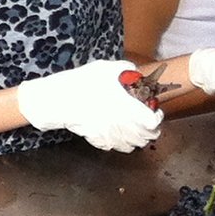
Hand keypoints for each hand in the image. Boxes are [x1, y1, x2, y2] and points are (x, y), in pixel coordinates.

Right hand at [13, 59, 162, 152]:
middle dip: (150, 129)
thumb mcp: (107, 68)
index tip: (154, 111)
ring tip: (134, 129)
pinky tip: (117, 133)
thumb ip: (127, 71)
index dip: (156, 117)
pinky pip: (116, 147)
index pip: (154, 122)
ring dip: (137, 138)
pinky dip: (121, 143)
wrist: (58, 99)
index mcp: (130, 109)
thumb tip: (137, 74)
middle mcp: (124, 126)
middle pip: (147, 137)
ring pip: (133, 145)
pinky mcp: (98, 141)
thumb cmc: (82, 83)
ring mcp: (111, 136)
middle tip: (146, 122)